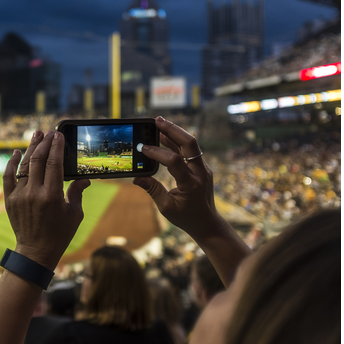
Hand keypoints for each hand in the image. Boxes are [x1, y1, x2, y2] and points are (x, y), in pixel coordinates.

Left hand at [2, 130, 90, 269]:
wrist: (36, 251)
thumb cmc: (59, 233)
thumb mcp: (74, 214)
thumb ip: (77, 193)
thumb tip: (84, 179)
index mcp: (52, 196)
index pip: (54, 164)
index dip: (56, 147)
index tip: (58, 135)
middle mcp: (34, 193)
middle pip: (38, 160)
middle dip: (44, 143)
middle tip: (48, 132)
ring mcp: (20, 196)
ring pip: (24, 166)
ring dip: (30, 148)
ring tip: (36, 135)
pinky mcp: (9, 200)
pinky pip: (8, 177)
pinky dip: (11, 163)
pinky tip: (17, 152)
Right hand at [133, 116, 221, 239]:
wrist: (207, 222)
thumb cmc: (186, 217)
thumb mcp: (166, 207)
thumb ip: (152, 190)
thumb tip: (136, 178)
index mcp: (191, 184)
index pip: (174, 161)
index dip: (158, 153)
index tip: (143, 148)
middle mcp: (200, 173)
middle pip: (190, 144)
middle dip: (173, 130)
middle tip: (157, 120)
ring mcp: (203, 168)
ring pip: (191, 144)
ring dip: (175, 132)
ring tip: (158, 124)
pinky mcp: (201, 167)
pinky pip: (190, 150)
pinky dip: (177, 142)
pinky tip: (165, 137)